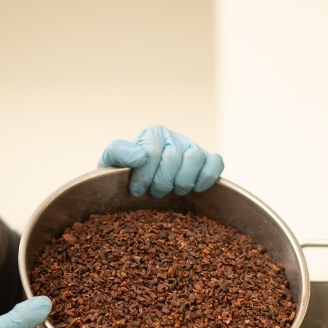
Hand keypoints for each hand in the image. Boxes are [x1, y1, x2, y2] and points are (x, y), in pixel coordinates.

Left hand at [99, 125, 223, 197]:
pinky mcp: (208, 160)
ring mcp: (193, 148)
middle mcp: (174, 137)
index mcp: (152, 134)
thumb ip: (120, 152)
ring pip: (195, 159)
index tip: (136, 191)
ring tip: (173, 190)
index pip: (151, 154)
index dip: (143, 178)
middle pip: (173, 159)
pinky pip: (216, 162)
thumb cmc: (124, 173)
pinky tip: (195, 189)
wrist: (138, 184)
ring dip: (182, 182)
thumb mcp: (111, 160)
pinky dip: (206, 178)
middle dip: (160, 183)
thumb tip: (141, 157)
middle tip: (154, 192)